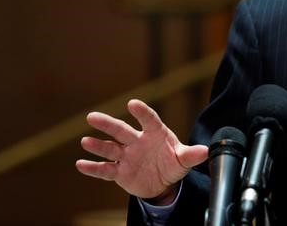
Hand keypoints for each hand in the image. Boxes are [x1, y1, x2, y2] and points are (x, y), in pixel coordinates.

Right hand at [75, 99, 207, 202]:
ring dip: (97, 145)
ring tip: (85, 141)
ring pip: (109, 149)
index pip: (148, 120)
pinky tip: (80, 164)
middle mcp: (137, 142)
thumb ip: (191, 155)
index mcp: (155, 134)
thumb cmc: (172, 163)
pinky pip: (105, 170)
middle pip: (121, 131)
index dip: (141, 112)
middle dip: (107, 124)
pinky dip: (93, 168)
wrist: (162, 182)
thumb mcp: (183, 160)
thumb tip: (206, 151)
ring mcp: (126, 156)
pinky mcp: (119, 172)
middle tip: (92, 116)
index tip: (133, 104)